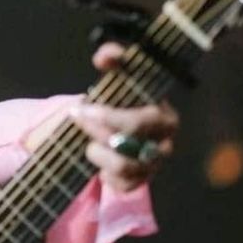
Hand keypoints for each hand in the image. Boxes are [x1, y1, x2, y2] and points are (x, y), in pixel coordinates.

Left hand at [69, 42, 178, 191]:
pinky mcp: (142, 182)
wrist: (116, 130)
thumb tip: (105, 56)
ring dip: (98, 154)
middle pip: (132, 142)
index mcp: (165, 115)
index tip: (83, 107)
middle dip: (98, 130)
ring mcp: (154, 164)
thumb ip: (113, 59)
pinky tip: (100, 166)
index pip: (145, 117)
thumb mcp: (117, 77)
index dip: (111, 115)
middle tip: (78, 119)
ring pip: (125, 165)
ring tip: (89, 145)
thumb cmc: (120, 102)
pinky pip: (124, 186)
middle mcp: (164, 142)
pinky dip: (107, 176)